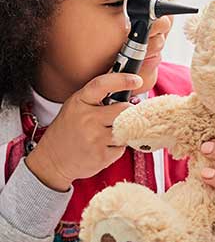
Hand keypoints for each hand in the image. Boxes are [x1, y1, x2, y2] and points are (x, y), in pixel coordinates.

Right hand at [26, 73, 142, 190]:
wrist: (51, 161)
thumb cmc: (68, 130)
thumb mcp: (76, 106)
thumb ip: (97, 96)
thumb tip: (125, 84)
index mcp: (80, 101)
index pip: (103, 85)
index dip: (122, 80)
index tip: (136, 80)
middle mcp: (87, 118)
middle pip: (124, 109)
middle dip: (128, 111)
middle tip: (122, 116)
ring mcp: (95, 138)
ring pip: (127, 128)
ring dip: (124, 131)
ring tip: (110, 133)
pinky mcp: (102, 156)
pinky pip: (123, 147)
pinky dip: (118, 147)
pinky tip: (105, 146)